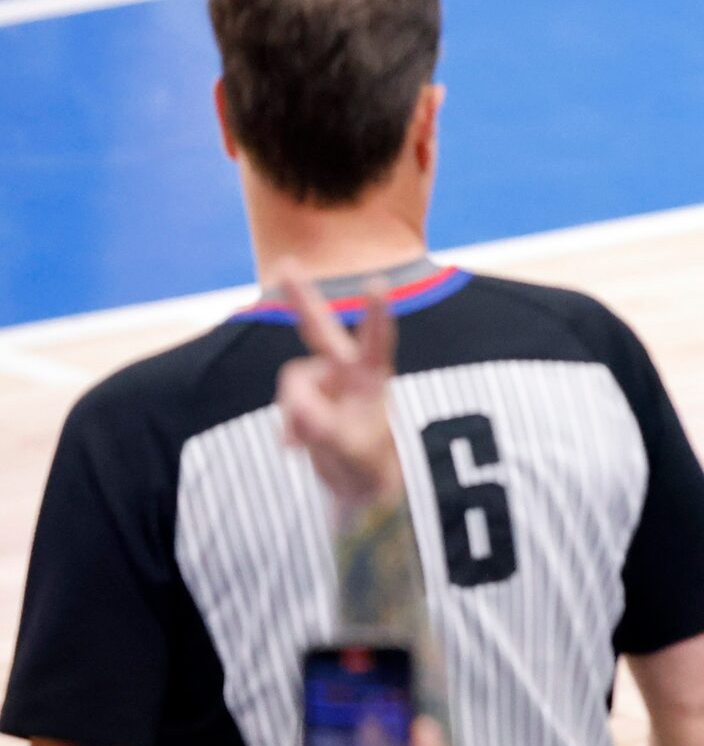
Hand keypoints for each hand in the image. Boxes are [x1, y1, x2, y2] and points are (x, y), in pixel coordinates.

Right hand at [277, 269, 404, 509]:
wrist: (359, 482)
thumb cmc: (368, 463)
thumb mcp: (348, 449)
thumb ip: (321, 427)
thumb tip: (293, 404)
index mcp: (372, 377)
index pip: (376, 341)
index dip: (375, 315)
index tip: (376, 284)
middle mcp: (347, 371)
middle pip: (320, 329)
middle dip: (302, 298)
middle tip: (284, 264)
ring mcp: (325, 382)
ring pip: (291, 383)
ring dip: (294, 413)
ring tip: (313, 444)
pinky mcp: (307, 397)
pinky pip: (286, 404)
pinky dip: (288, 426)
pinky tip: (298, 447)